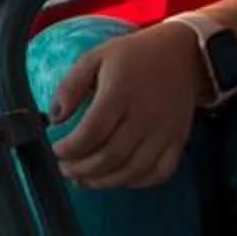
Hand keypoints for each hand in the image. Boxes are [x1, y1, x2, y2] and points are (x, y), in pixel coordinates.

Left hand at [48, 23, 207, 188]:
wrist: (182, 53)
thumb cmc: (134, 55)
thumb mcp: (94, 57)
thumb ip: (70, 86)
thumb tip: (54, 116)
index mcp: (120, 92)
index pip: (92, 132)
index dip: (70, 148)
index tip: (56, 150)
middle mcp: (144, 116)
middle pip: (110, 156)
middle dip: (82, 169)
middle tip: (66, 169)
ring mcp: (164, 131)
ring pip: (133, 170)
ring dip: (104, 181)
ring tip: (84, 179)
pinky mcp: (178, 140)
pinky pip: (160, 173)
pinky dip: (137, 183)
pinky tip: (118, 179)